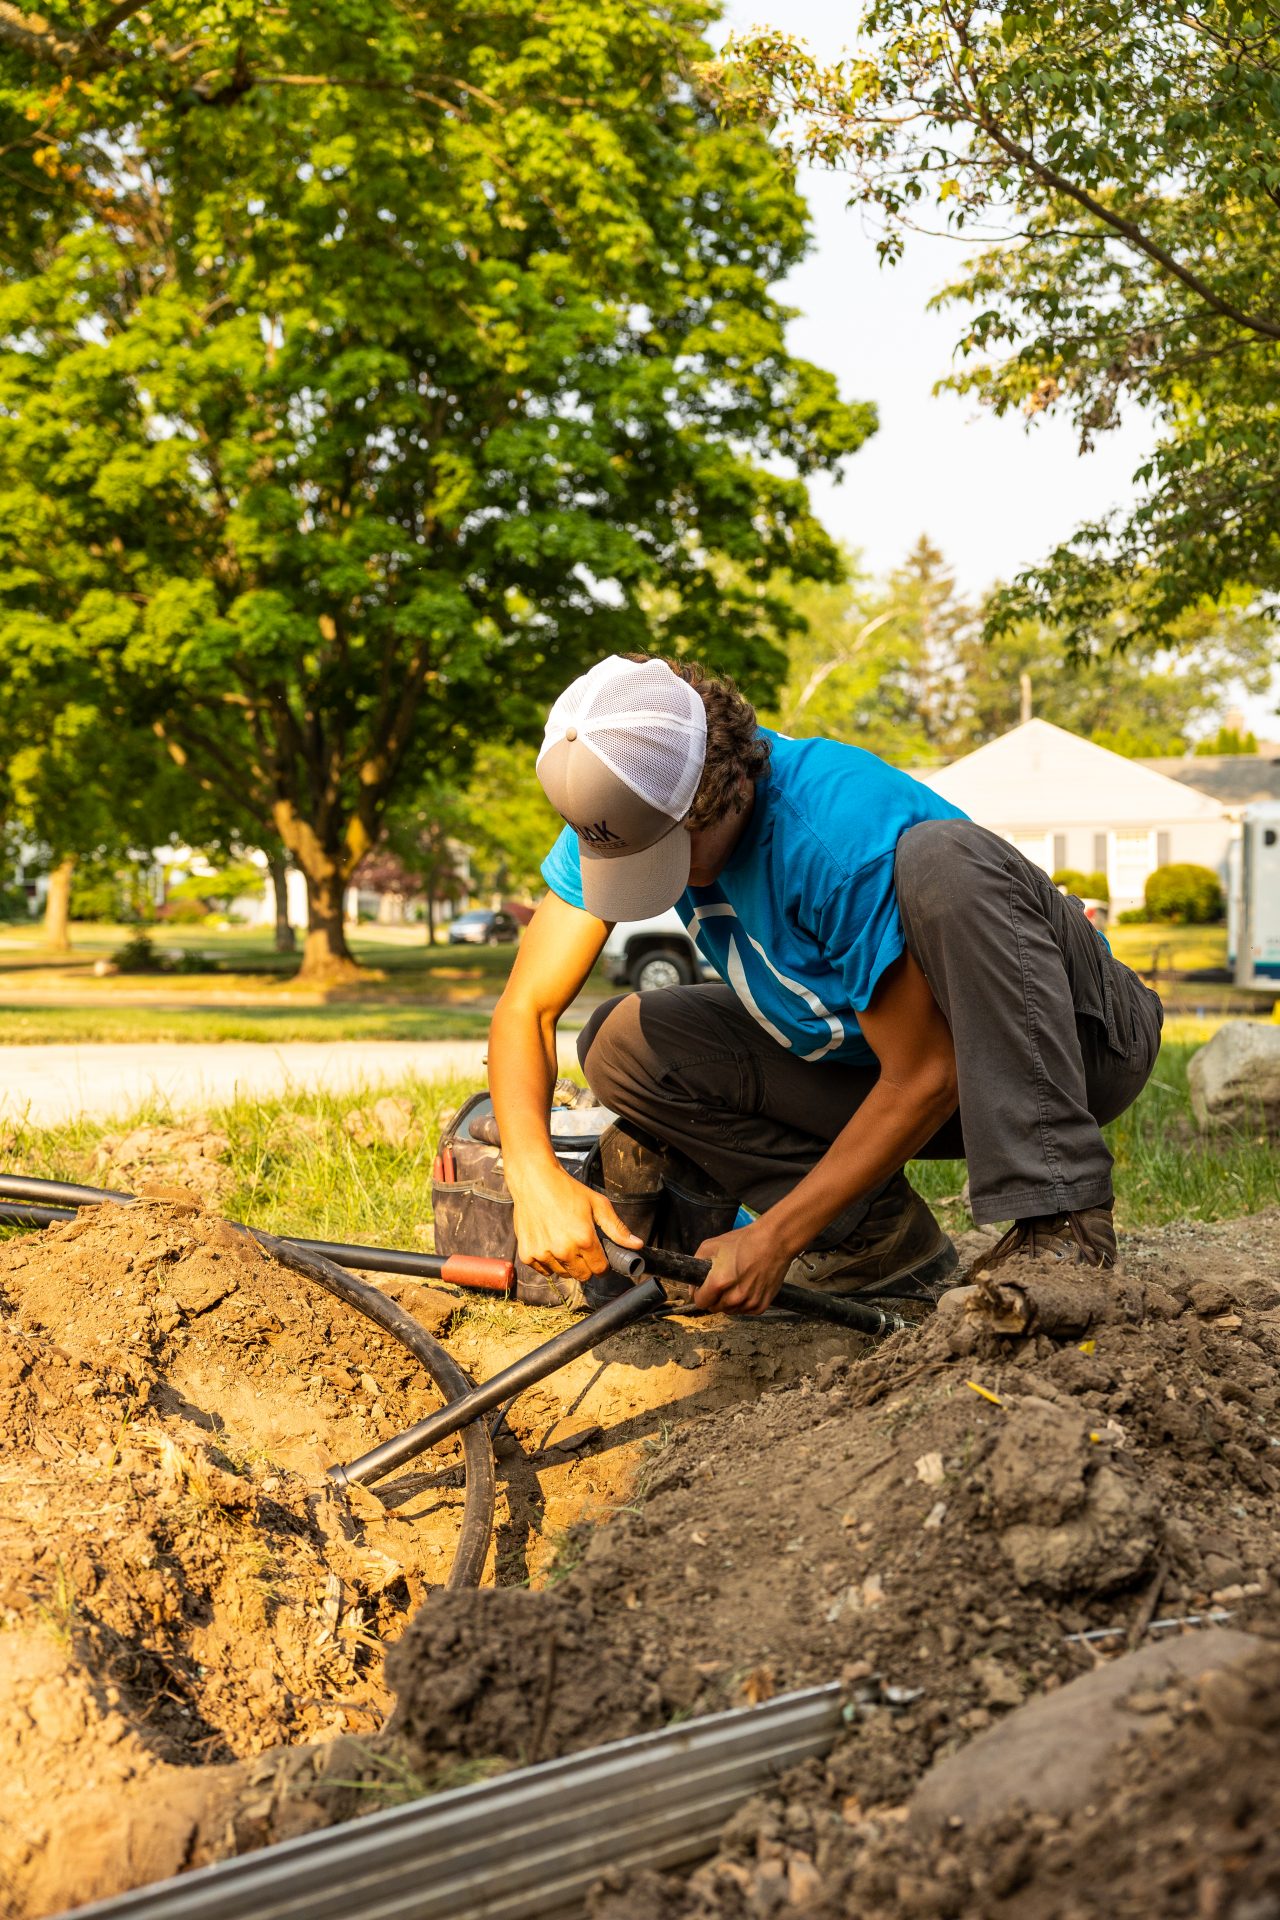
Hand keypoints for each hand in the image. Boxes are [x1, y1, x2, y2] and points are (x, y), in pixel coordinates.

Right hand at [512, 1164, 641, 1281]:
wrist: (534, 1180)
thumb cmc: (567, 1190)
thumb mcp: (597, 1204)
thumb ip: (617, 1228)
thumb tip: (637, 1245)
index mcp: (584, 1239)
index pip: (600, 1270)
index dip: (602, 1264)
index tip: (599, 1256)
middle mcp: (563, 1250)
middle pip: (582, 1276)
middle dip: (585, 1266)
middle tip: (581, 1247)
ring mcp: (543, 1254)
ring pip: (562, 1274)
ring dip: (565, 1264)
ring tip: (562, 1241)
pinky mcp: (527, 1255)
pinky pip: (543, 1270)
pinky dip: (547, 1262)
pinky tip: (549, 1243)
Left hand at [692, 1218, 792, 1315]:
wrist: (774, 1241)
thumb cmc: (744, 1241)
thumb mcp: (711, 1245)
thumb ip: (696, 1264)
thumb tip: (693, 1284)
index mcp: (719, 1282)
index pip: (700, 1302)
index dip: (699, 1294)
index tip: (703, 1288)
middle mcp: (734, 1297)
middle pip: (715, 1308)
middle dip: (714, 1298)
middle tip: (721, 1283)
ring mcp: (749, 1302)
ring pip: (730, 1311)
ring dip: (729, 1301)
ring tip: (735, 1283)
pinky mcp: (762, 1305)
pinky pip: (746, 1311)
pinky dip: (744, 1303)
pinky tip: (747, 1287)